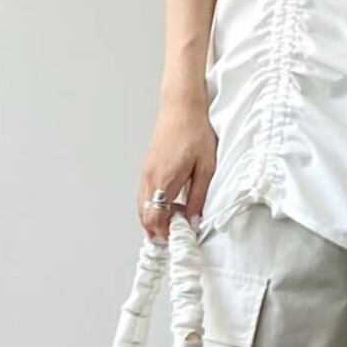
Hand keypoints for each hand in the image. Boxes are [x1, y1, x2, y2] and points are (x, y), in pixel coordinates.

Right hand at [137, 101, 217, 239]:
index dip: (164, 232)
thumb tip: (194, 220)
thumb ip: (199, 197)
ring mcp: (145, 172)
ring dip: (153, 218)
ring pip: (141, 206)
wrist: (181, 108)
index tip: (178, 238)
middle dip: (157, 230)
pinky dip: (150, 206)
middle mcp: (150, 178)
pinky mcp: (146, 167)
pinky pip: (143, 194)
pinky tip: (166, 206)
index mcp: (164, 180)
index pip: (156, 218)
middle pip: (145, 215)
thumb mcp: (206, 168)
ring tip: (172, 224)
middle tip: (174, 236)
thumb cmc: (195, 133)